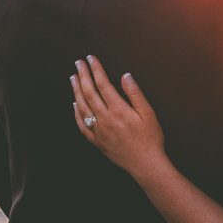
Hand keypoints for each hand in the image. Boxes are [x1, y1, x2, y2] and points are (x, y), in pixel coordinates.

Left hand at [71, 56, 167, 183]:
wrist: (145, 164)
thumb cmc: (150, 138)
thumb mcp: (148, 113)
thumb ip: (135, 93)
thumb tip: (125, 76)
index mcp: (118, 109)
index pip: (103, 84)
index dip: (96, 69)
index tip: (90, 58)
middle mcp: (105, 118)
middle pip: (89, 92)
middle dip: (83, 75)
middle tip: (78, 63)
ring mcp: (98, 130)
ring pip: (82, 107)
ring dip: (76, 91)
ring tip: (73, 78)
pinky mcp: (97, 141)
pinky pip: (82, 125)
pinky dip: (76, 113)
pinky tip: (74, 104)